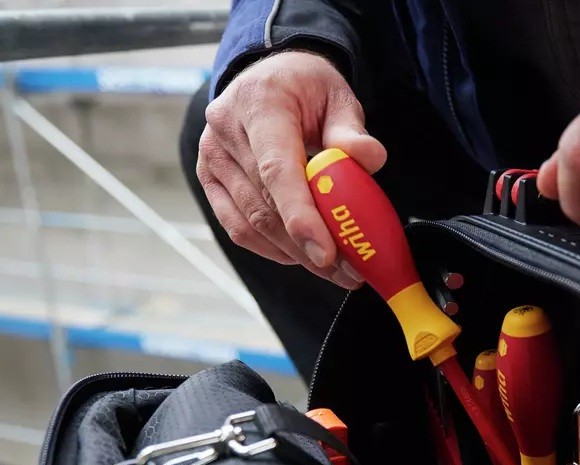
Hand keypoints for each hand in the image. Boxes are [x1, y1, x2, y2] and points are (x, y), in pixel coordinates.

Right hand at [197, 50, 386, 288]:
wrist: (267, 77)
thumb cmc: (305, 87)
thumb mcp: (337, 95)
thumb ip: (351, 130)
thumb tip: (370, 160)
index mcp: (258, 104)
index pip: (276, 170)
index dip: (300, 216)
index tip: (325, 253)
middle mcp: (225, 131)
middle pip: (266, 205)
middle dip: (309, 245)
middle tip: (351, 271)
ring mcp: (211, 158)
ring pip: (252, 223)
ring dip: (295, 254)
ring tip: (336, 270)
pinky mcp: (209, 180)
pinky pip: (238, 228)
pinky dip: (272, 248)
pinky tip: (302, 255)